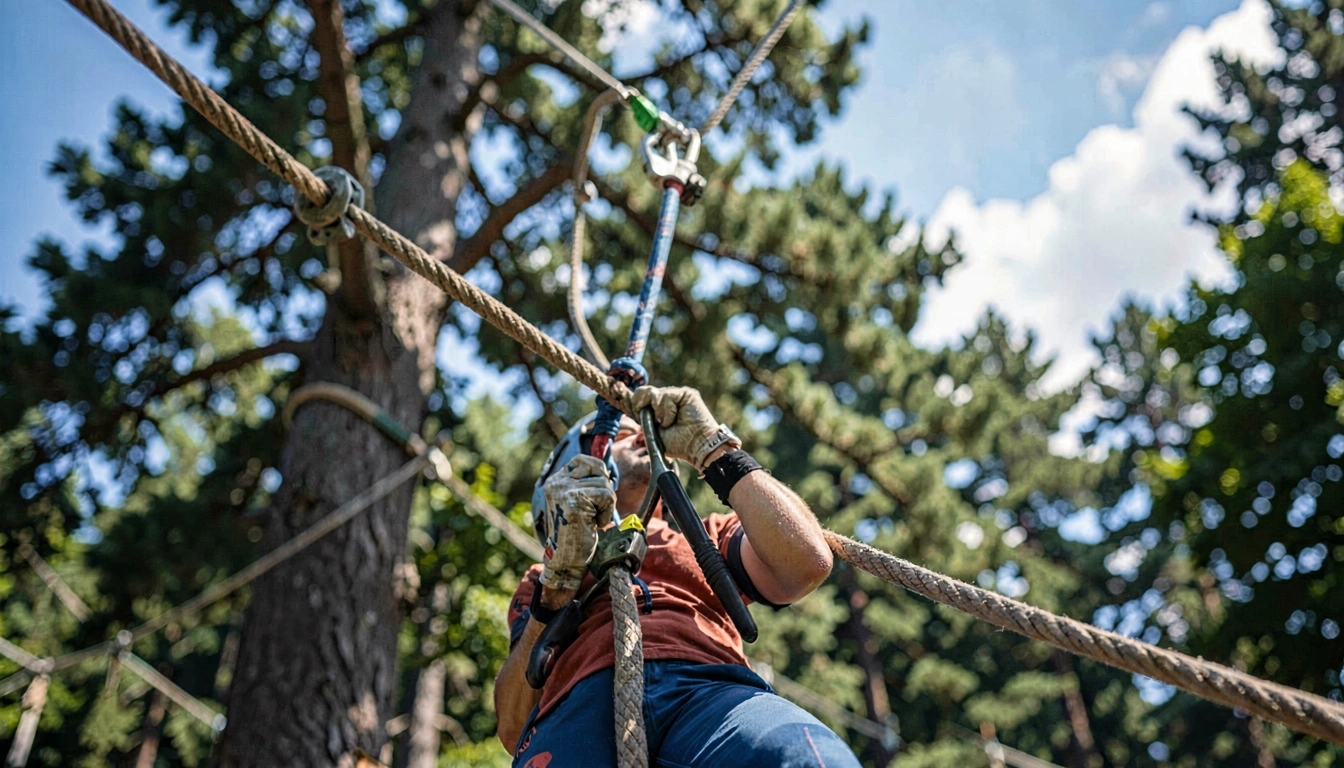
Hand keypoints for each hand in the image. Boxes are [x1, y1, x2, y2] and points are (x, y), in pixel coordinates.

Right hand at [538, 455, 613, 590]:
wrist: (567, 559)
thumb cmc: (577, 533)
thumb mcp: (578, 502)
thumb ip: (585, 484)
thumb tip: (606, 469)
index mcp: (555, 481)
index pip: (582, 459)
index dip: (598, 469)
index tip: (601, 488)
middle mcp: (556, 482)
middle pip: (597, 469)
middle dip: (605, 490)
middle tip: (597, 509)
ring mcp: (563, 490)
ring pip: (604, 483)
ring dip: (606, 504)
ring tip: (593, 519)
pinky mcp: (574, 500)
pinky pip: (606, 496)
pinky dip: (607, 512)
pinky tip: (595, 524)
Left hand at [630, 386, 738, 469]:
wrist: (695, 446)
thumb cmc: (677, 444)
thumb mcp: (654, 433)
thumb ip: (644, 420)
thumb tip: (635, 407)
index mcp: (657, 409)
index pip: (641, 397)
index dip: (633, 398)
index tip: (622, 395)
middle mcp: (666, 400)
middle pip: (644, 391)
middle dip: (642, 404)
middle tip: (652, 420)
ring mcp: (676, 395)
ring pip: (654, 394)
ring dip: (658, 413)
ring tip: (668, 423)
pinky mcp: (685, 393)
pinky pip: (666, 396)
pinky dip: (667, 411)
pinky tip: (674, 418)